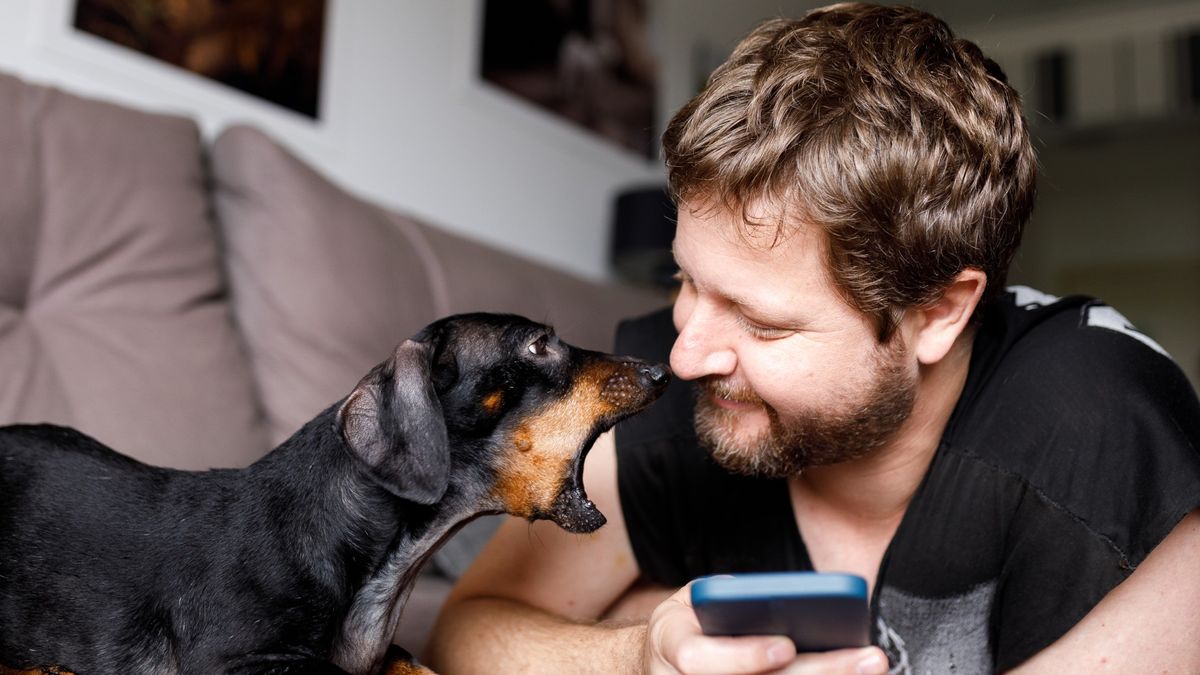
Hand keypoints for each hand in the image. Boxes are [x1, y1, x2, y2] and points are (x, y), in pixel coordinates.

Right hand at [642, 583, 888, 674]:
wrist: (660, 665)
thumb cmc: (687, 627)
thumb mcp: (692, 602)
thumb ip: (727, 599)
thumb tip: (776, 597)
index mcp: (670, 648)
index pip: (701, 661)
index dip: (745, 657)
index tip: (786, 645)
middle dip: (819, 674)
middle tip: (867, 659)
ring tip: (870, 667)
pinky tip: (853, 674)